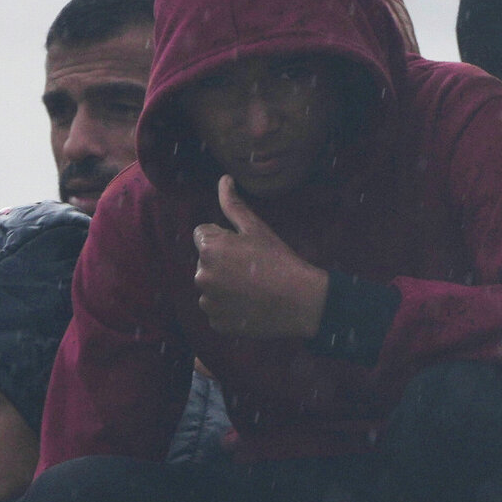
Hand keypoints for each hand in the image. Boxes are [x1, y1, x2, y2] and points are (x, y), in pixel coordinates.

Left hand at [191, 177, 330, 339]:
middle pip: (205, 262)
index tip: (245, 249)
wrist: (300, 302)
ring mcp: (208, 301)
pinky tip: (250, 305)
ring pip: (210, 287)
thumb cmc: (280, 261)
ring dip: (224, 287)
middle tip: (252, 269)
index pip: (202, 236)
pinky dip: (229, 308)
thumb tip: (223, 179)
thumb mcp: (257, 228)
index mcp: (209, 248)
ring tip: (252, 288)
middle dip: (222, 263)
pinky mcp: (215, 322)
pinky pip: (216, 310)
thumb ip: (233, 204)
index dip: (224, 239)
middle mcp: (201, 275)